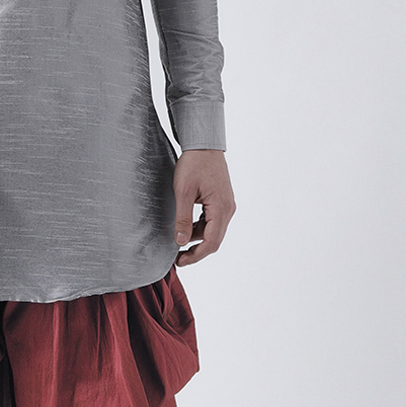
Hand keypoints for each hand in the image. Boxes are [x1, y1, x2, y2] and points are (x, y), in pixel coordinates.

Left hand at [173, 149, 234, 265]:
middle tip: (177, 258)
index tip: (180, 262)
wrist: (203, 145)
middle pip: (214, 240)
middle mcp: (228, 209)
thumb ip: (183, 218)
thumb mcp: (183, 192)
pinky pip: (212, 221)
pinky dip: (200, 228)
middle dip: (196, 251)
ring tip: (177, 241)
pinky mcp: (221, 201)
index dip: (196, 256)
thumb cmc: (193, 164)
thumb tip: (181, 242)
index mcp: (221, 209)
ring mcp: (226, 205)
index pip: (211, 243)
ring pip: (212, 231)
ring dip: (196, 239)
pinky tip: (186, 228)